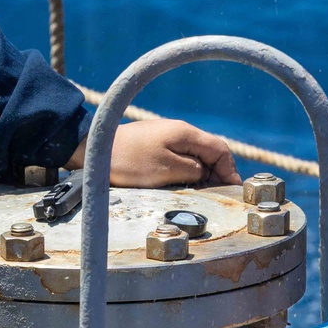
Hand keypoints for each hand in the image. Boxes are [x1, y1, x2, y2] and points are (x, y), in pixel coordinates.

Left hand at [69, 118, 239, 187]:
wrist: (93, 149)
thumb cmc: (129, 161)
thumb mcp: (167, 170)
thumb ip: (193, 170)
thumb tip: (205, 173)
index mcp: (186, 133)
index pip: (220, 149)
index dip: (230, 170)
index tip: (234, 190)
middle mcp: (179, 131)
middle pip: (209, 152)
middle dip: (217, 173)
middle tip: (217, 196)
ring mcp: (166, 136)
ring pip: (193, 155)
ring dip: (200, 173)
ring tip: (199, 193)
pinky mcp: (154, 144)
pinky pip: (178, 157)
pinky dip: (185, 170)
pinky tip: (180, 184)